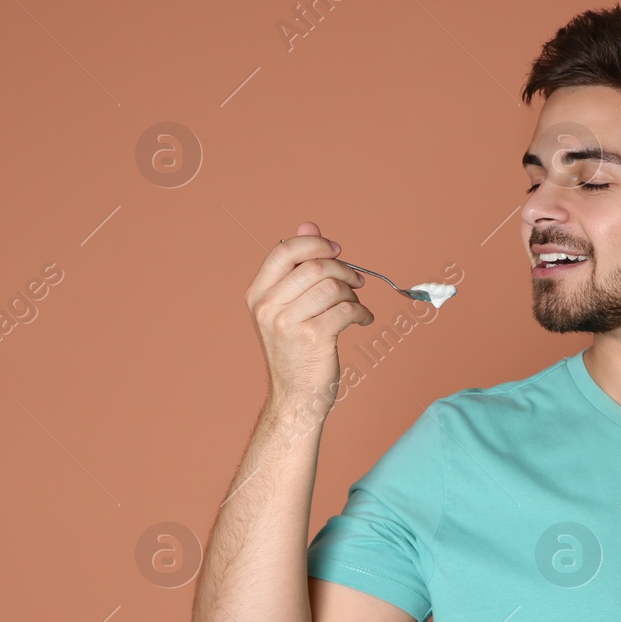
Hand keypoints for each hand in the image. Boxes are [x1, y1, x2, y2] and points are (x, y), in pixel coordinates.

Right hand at [245, 221, 371, 416]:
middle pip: (314, 267)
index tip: (337, 249)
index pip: (284, 251)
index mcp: (257, 294)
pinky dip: (362, 314)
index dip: (314, 243)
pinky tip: (362, 321)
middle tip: (356, 281)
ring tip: (355, 306)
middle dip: (343, 270)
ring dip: (352, 295)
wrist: (296, 397)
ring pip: (333, 288)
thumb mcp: (288, 306)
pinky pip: (347, 310)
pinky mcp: (313, 338)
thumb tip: (309, 224)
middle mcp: (267, 307)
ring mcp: (288, 323)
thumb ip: (297, 266)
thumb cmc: (295, 351)